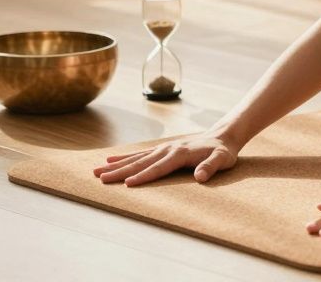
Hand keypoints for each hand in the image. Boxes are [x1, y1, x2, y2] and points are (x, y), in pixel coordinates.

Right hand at [91, 131, 239, 186]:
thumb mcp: (222, 160)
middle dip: (120, 171)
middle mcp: (167, 150)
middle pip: (140, 163)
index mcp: (180, 154)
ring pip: (135, 158)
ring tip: (97, 171)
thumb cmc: (223, 152)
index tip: (127, 184)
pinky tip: (110, 160)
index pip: (158, 168)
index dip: (144, 177)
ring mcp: (163, 148)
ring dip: (116, 165)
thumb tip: (200, 177)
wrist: (223, 136)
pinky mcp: (162, 149)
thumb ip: (211, 167)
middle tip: (100, 178)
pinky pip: (139, 154)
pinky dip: (124, 157)